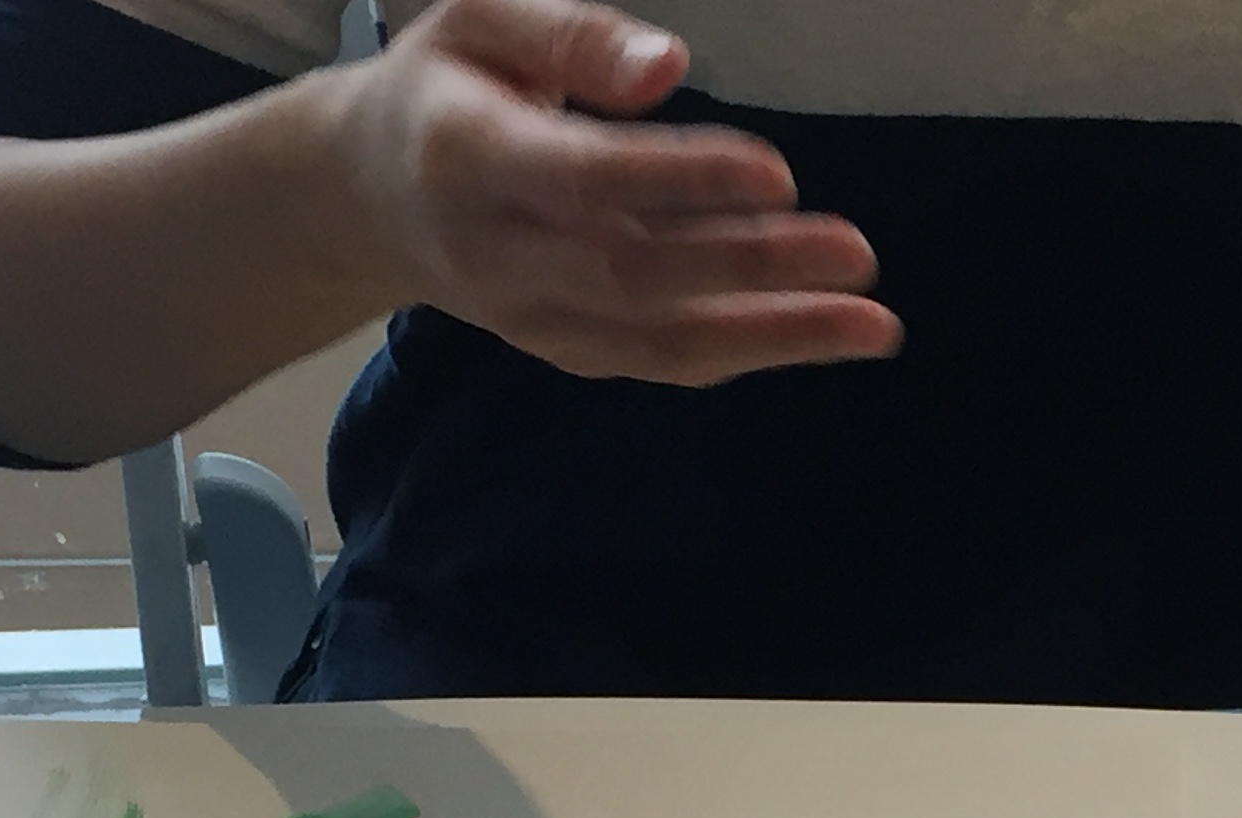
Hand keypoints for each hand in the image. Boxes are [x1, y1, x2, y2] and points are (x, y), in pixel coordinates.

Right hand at [319, 0, 899, 384]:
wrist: (367, 196)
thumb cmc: (446, 85)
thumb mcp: (482, 20)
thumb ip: (574, 32)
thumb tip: (671, 65)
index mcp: (469, 157)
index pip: (587, 181)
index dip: (682, 183)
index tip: (778, 175)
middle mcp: (498, 254)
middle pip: (636, 273)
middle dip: (754, 270)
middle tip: (857, 254)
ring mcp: (531, 316)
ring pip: (660, 337)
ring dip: (774, 335)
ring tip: (873, 324)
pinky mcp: (565, 349)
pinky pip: (662, 360)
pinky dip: (747, 352)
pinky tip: (824, 333)